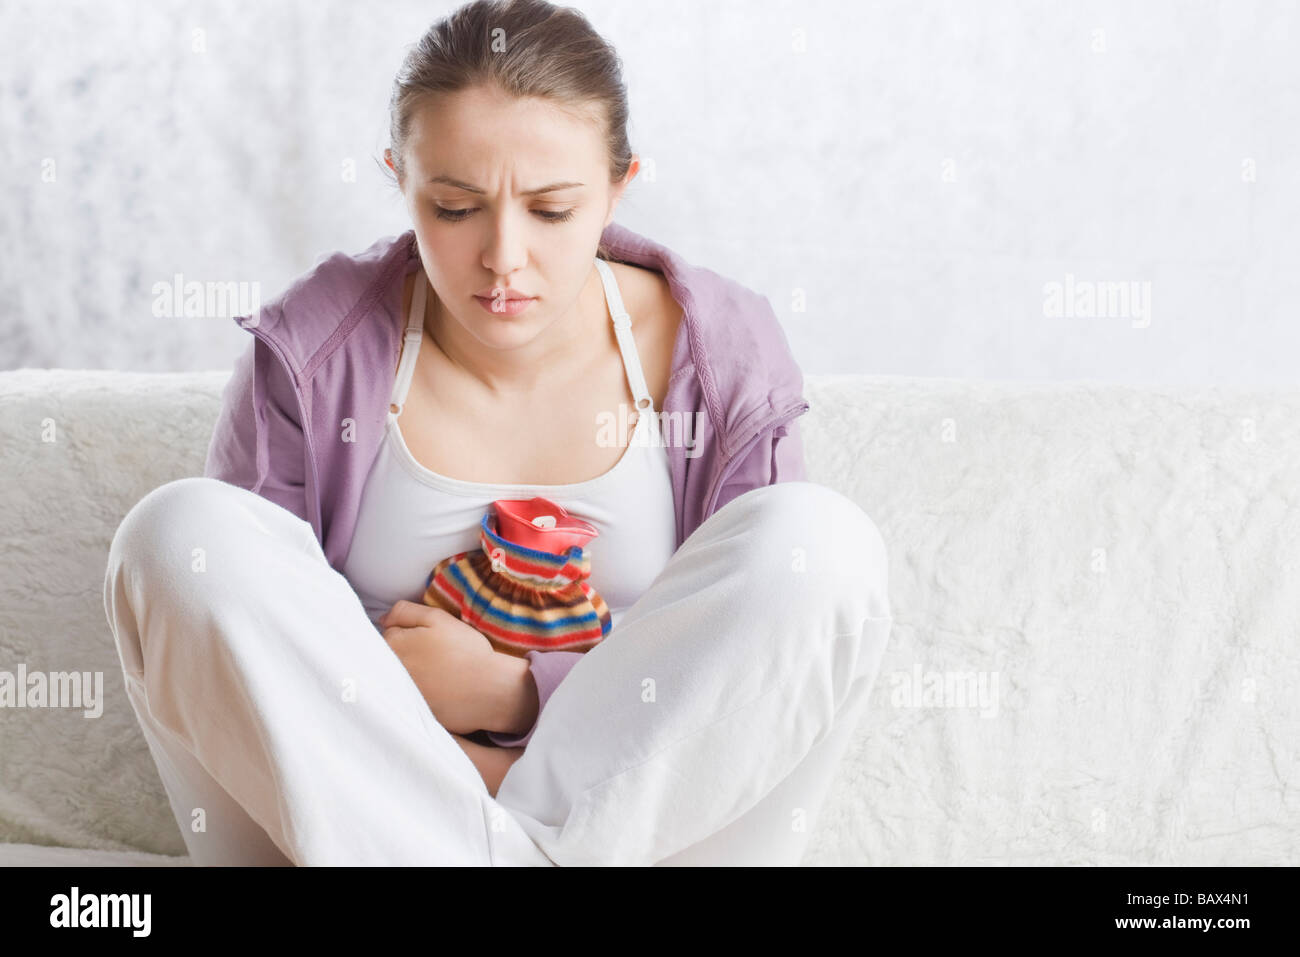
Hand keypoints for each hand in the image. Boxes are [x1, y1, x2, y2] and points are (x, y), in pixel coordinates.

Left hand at [380, 600, 497, 734]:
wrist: (489, 689)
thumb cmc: (465, 650)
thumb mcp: (436, 618)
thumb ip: (404, 612)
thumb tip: (383, 620)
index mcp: (393, 646)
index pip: (390, 633)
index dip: (411, 631)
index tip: (430, 637)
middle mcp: (390, 672)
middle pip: (391, 657)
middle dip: (408, 653)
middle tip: (435, 656)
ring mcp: (400, 695)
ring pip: (400, 677)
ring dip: (414, 673)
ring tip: (439, 672)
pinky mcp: (413, 714)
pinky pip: (411, 698)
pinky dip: (423, 692)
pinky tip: (440, 690)